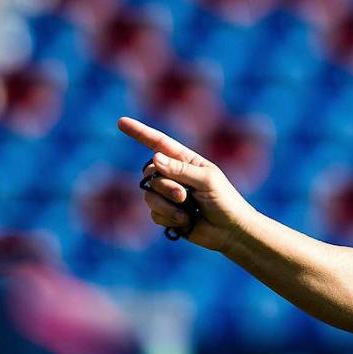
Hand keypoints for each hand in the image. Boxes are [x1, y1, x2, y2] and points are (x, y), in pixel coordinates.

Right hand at [117, 117, 260, 252]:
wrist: (230, 231)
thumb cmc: (225, 201)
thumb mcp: (206, 180)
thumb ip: (180, 169)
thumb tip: (154, 158)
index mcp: (186, 161)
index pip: (159, 144)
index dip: (140, 133)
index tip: (122, 122)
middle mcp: (174, 176)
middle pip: (150, 173)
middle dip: (165, 186)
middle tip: (183, 196)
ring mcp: (169, 196)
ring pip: (149, 195)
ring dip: (167, 205)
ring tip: (187, 212)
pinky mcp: (167, 214)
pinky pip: (154, 214)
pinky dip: (169, 218)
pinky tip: (186, 222)